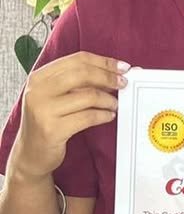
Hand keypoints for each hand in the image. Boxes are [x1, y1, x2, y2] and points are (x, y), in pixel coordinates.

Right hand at [7, 52, 126, 184]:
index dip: (104, 61)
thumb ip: (79, 82)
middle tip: (123, 84)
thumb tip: (115, 72)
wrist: (30, 153)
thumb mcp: (56, 96)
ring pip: (88, 96)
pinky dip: (104, 115)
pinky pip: (88, 117)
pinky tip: (108, 116)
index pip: (77, 59)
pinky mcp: (52, 130)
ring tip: (114, 104)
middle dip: (109, 77)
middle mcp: (38, 91)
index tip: (122, 67)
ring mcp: (43, 110)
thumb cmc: (48, 121)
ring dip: (108, 100)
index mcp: (39, 77)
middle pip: (83, 73)